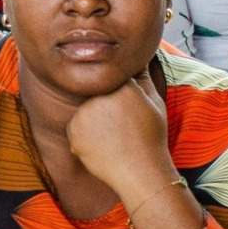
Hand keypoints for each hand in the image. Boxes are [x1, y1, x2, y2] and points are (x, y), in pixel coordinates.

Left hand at [66, 70, 172, 202]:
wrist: (140, 171)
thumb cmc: (152, 137)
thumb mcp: (155, 102)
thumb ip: (143, 76)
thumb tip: (138, 56)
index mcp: (122, 85)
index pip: (114, 81)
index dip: (121, 98)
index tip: (128, 114)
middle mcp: (100, 95)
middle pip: (97, 95)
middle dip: (106, 110)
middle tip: (123, 129)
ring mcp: (83, 112)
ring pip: (86, 112)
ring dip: (94, 122)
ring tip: (115, 138)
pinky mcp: (73, 129)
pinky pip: (76, 128)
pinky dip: (85, 137)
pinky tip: (102, 146)